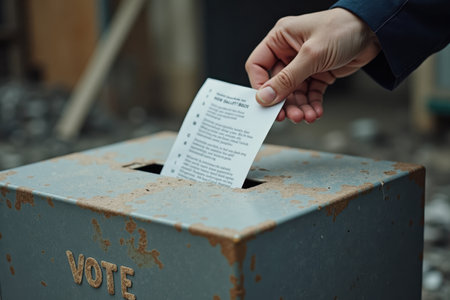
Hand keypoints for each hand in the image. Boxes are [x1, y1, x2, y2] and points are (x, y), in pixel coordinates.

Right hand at [245, 8, 380, 122]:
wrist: (375, 31)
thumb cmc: (343, 29)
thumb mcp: (311, 55)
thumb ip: (287, 78)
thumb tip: (265, 96)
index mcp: (280, 39)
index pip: (258, 65)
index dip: (260, 86)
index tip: (267, 103)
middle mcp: (289, 52)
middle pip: (277, 84)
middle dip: (285, 102)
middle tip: (290, 116)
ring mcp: (304, 64)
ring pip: (294, 92)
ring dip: (299, 106)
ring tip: (306, 116)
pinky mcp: (318, 73)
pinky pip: (310, 93)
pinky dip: (312, 104)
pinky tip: (316, 112)